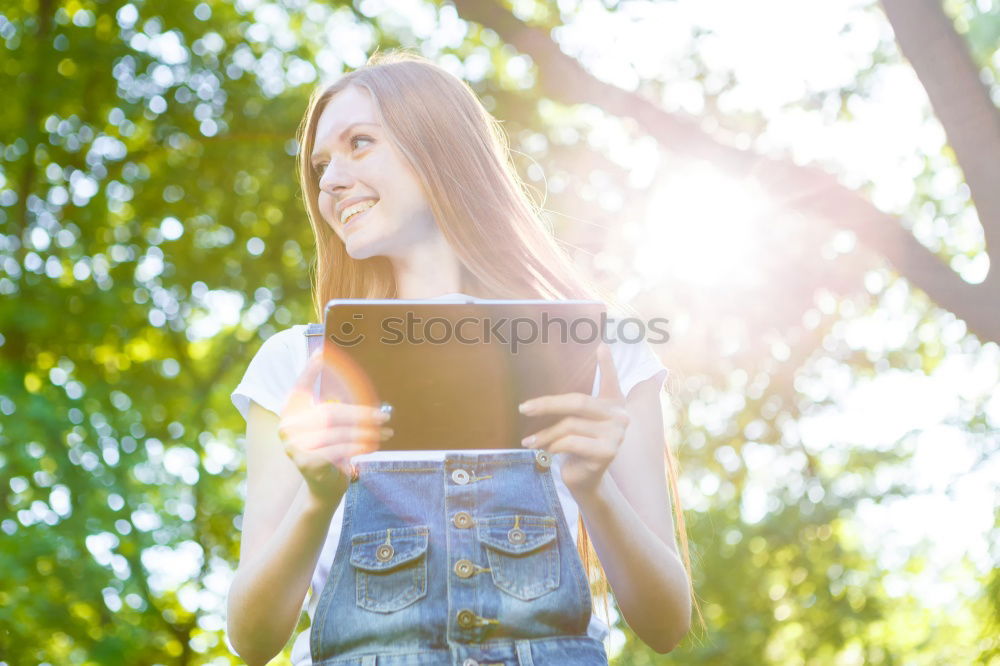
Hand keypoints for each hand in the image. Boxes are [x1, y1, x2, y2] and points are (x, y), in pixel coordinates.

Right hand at [278, 347, 392, 506]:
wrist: (324, 487)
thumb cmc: (331, 449)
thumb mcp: (330, 426)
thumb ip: (334, 406)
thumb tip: (351, 380)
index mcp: (290, 414)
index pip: (299, 388)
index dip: (309, 371)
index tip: (321, 353)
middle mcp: (287, 428)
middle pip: (330, 413)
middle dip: (361, 414)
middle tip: (384, 416)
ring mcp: (294, 446)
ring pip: (339, 432)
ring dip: (367, 432)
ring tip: (386, 432)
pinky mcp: (307, 463)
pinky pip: (341, 448)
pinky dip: (360, 447)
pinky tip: (373, 446)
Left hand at [518, 342, 628, 496]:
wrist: (586, 481)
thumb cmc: (578, 447)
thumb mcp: (578, 424)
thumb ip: (575, 405)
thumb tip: (555, 390)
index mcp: (614, 405)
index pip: (611, 380)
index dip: (607, 364)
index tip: (601, 345)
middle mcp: (620, 416)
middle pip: (578, 402)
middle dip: (547, 405)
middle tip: (523, 408)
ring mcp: (617, 434)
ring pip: (570, 425)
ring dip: (545, 434)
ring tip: (530, 442)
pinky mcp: (608, 452)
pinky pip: (571, 442)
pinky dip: (553, 446)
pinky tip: (546, 452)